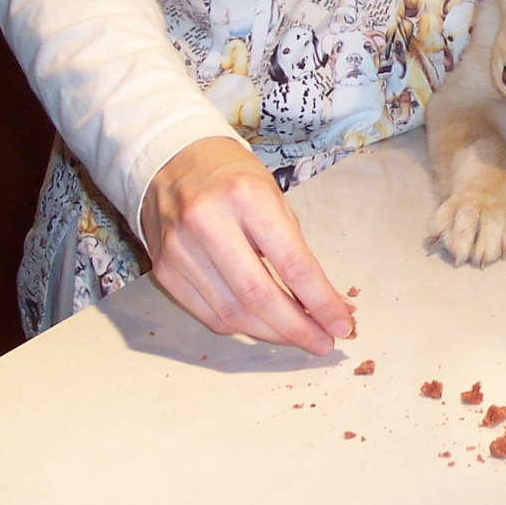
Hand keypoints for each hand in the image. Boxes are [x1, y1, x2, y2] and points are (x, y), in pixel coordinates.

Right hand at [140, 136, 353, 353]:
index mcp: (246, 197)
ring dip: (272, 333)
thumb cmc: (233, 179)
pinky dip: (242, 327)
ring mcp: (180, 250)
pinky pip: (209, 314)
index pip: (292, 263)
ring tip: (300, 337)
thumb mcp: (273, 198)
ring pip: (233, 313)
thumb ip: (295, 250)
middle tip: (323, 343)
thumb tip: (326, 302)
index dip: (320, 301)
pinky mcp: (164, 271)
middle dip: (297, 328)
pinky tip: (265, 327)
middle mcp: (207, 223)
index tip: (341, 324)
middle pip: (259, 296)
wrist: (171, 161)